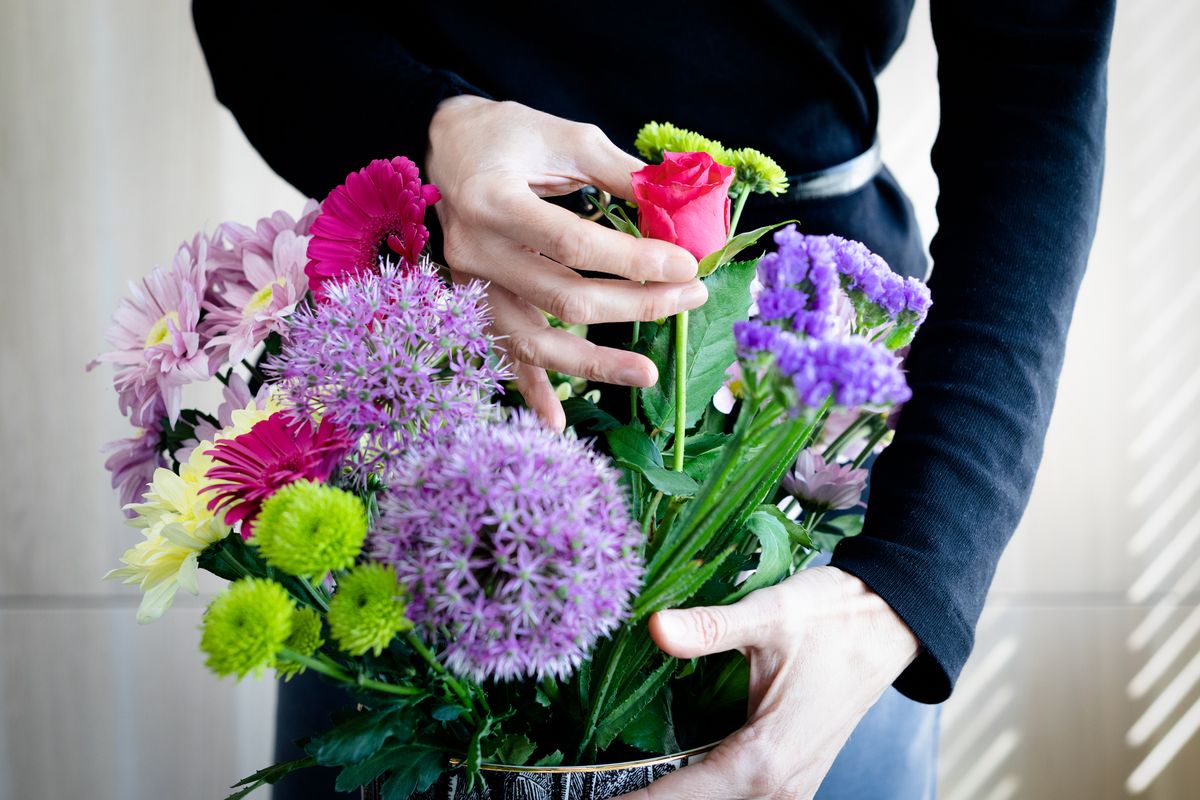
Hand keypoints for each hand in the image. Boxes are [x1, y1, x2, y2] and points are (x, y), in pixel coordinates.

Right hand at [426, 96, 706, 429]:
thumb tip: (676, 208)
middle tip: (690, 297)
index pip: (574, 244)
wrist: (446, 146)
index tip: (686, 264)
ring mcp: (473, 287)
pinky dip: (531, 392)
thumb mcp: (564, 136)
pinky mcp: (475, 305)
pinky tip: (557, 424)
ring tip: (647, 373)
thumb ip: (618, 173)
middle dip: (636, 304)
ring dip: (595, 362)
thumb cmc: (508, 136)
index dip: (634, 260)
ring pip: (535, 341)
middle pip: (564, 297)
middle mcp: (477, 252)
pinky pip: (505, 355)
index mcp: (495, 202)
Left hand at [622, 567, 919, 799]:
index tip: (581, 795)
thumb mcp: (769, 614)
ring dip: (672, 796)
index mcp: (765, 758)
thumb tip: (654, 628)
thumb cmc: (836, 618)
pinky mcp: (790, 779)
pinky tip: (664, 779)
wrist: (892, 622)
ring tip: (619, 786)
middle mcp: (778, 787)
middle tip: (593, 787)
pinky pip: (735, 798)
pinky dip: (699, 792)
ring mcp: (788, 788)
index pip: (679, 798)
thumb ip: (709, 626)